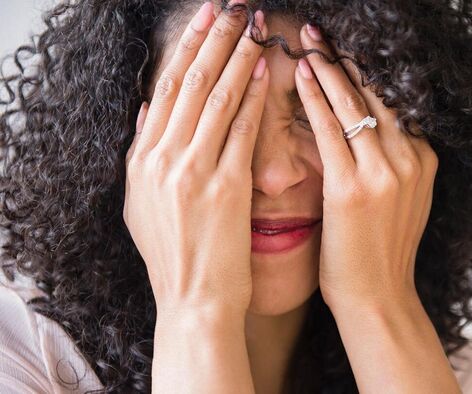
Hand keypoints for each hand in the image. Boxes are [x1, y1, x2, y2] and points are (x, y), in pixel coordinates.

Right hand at [123, 4, 268, 315]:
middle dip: (213, 39)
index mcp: (141, 161)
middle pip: (189, 84)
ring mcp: (192, 172)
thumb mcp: (142, 205)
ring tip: (252, 27)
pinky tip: (266, 71)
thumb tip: (149, 110)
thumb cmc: (175, 257)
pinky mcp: (226, 187)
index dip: (186, 49)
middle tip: (231, 7)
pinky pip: (241, 130)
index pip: (165, 90)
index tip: (203, 19)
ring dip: (236, 57)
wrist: (194, 301)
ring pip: (215, 98)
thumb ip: (144, 154)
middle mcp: (162, 160)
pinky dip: (253, 96)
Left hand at [294, 24, 438, 310]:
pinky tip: (300, 76)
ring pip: (355, 104)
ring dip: (328, 68)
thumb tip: (375, 136)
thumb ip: (395, 166)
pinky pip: (331, 130)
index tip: (346, 50)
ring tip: (308, 41)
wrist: (378, 298)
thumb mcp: (402, 202)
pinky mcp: (352, 188)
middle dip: (348, 60)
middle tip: (323, 32)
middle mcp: (410, 160)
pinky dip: (315, 99)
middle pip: (378, 95)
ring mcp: (385, 173)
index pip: (395, 103)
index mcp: (424, 161)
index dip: (368, 73)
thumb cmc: (379, 254)